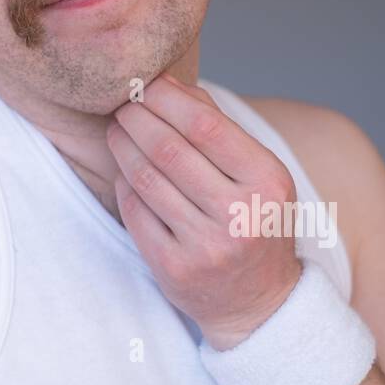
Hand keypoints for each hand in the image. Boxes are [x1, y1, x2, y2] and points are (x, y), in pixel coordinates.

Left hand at [107, 72, 303, 349]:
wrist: (259, 302)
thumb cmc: (254, 220)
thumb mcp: (257, 173)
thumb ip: (217, 125)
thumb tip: (168, 82)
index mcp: (267, 181)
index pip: (205, 125)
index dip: (167, 98)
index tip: (146, 83)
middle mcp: (239, 215)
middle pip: (169, 149)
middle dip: (137, 118)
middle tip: (123, 104)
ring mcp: (205, 246)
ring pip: (146, 178)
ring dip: (123, 146)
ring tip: (117, 130)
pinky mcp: (174, 269)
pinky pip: (135, 212)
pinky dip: (124, 184)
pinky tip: (123, 170)